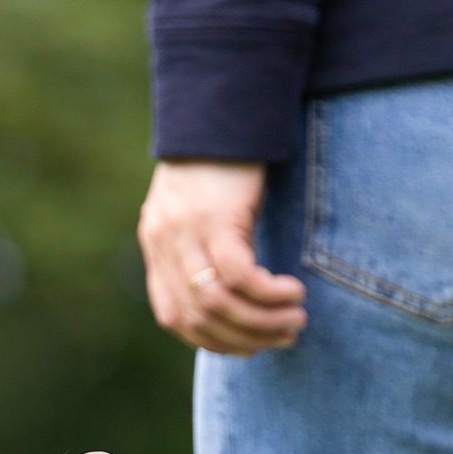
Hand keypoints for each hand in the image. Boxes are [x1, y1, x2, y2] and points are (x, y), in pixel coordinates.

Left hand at [137, 160, 307, 355]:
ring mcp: (186, 233)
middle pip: (198, 317)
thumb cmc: (219, 160)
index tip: (246, 348)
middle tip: (283, 338)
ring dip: (261, 321)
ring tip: (295, 320)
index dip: (211, 341)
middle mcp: (165, 245)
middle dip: (244, 338)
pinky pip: (239, 275)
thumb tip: (230, 295)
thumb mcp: (200, 210)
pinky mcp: (216, 218)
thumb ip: (201, 249)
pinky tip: (292, 292)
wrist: (219, 105)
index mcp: (157, 248)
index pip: (173, 317)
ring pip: (218, 303)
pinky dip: (267, 293)